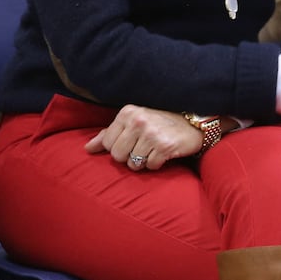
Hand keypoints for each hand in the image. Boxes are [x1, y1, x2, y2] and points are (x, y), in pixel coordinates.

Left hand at [84, 105, 202, 169]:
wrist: (193, 122)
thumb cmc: (159, 122)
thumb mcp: (133, 122)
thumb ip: (109, 134)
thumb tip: (87, 148)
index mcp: (127, 112)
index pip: (107, 143)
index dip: (118, 147)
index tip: (131, 141)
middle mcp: (138, 121)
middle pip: (117, 155)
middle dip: (128, 156)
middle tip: (143, 147)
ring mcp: (152, 134)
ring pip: (133, 163)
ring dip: (143, 161)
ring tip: (153, 149)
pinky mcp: (164, 146)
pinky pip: (150, 166)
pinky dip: (156, 164)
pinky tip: (163, 153)